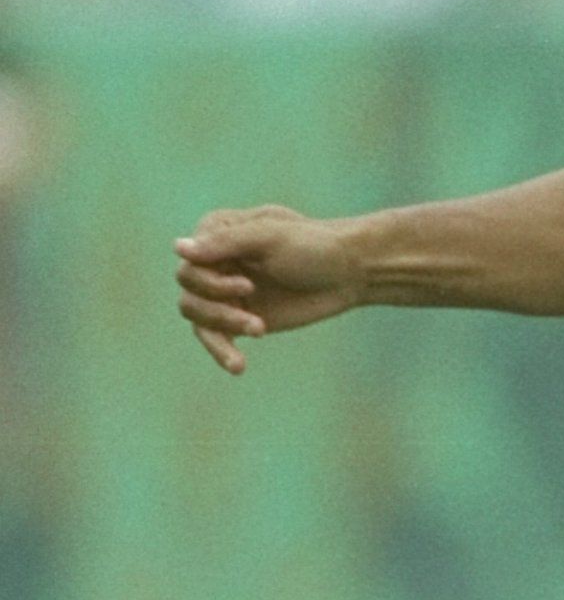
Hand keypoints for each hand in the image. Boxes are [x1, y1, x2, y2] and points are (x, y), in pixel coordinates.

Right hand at [174, 205, 366, 372]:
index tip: (248, 286)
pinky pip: (215, 336)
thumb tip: (177, 248)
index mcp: (216, 232)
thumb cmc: (313, 245)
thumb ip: (225, 242)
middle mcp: (214, 261)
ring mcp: (224, 290)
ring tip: (260, 330)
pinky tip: (238, 366)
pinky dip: (222, 351)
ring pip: (197, 314)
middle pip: (189, 290)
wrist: (350, 272)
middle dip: (219, 307)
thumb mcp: (270, 237)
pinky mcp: (239, 316)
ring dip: (224, 327)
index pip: (189, 263)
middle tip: (256, 318)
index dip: (210, 281)